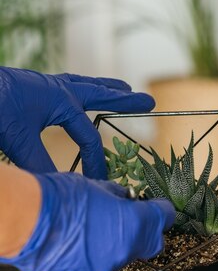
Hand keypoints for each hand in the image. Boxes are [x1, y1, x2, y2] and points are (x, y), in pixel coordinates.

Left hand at [0, 67, 154, 178]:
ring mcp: (44, 84)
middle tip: (147, 100)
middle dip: (124, 99)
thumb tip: (62, 187)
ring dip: (104, 86)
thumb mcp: (18, 141)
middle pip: (99, 94)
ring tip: (122, 86)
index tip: (99, 181)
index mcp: (60, 100)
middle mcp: (57, 88)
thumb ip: (41, 163)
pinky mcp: (31, 85)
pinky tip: (78, 91)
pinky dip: (79, 87)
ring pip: (83, 84)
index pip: (88, 135)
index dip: (97, 159)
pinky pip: (64, 84)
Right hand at [0, 172, 174, 270]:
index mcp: (136, 223)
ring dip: (118, 245)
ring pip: (124, 257)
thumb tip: (127, 200)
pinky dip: (96, 257)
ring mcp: (106, 269)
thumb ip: (119, 197)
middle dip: (147, 233)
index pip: (165, 218)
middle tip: (133, 220)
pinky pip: (100, 267)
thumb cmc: (62, 196)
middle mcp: (126, 250)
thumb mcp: (98, 186)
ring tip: (95, 231)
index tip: (157, 206)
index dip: (162, 211)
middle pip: (151, 244)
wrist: (25, 222)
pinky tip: (78, 245)